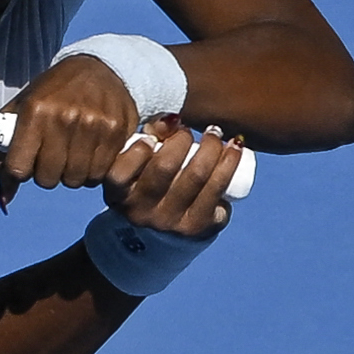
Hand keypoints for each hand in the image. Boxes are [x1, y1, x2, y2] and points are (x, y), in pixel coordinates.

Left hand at [0, 51, 166, 201]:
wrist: (99, 69)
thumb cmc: (54, 93)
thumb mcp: (22, 109)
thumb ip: (5, 153)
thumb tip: (4, 201)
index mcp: (34, 110)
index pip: (19, 168)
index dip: (21, 171)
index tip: (27, 161)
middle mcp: (63, 118)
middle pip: (48, 179)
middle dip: (48, 173)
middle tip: (53, 156)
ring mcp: (92, 125)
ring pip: (75, 180)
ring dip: (72, 173)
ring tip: (73, 153)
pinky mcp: (115, 132)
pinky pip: (100, 174)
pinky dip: (94, 170)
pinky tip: (91, 152)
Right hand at [100, 120, 247, 241]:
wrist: (163, 233)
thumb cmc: (149, 186)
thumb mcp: (137, 166)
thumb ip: (147, 138)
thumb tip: (173, 119)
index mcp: (119, 194)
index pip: (122, 169)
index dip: (141, 147)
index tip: (153, 136)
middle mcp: (142, 212)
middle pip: (165, 167)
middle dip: (182, 140)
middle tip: (190, 130)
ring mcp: (170, 222)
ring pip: (196, 177)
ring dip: (211, 147)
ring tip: (215, 134)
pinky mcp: (198, 227)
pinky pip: (217, 190)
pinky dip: (229, 164)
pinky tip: (234, 148)